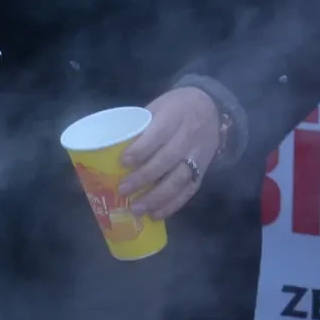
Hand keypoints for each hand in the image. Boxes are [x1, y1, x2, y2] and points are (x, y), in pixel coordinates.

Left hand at [118, 88, 221, 219]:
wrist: (211, 108)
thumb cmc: (175, 107)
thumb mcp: (157, 106)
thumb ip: (139, 125)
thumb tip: (108, 146)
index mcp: (173, 117)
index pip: (157, 135)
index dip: (140, 150)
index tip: (122, 162)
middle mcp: (188, 137)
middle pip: (167, 161)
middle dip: (144, 178)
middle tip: (123, 190)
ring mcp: (198, 156)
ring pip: (179, 180)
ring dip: (157, 197)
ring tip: (136, 208)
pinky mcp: (203, 171)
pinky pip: (189, 191)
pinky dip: (173, 205)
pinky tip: (157, 214)